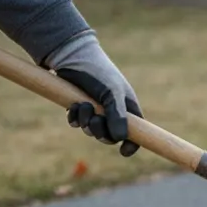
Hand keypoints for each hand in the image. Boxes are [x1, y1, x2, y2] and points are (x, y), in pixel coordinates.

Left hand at [44, 33, 141, 156]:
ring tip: (81, 105)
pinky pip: (77, 123)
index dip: (132, 144)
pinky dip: (75, 118)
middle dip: (101, 132)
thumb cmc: (98, 71)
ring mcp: (95, 110)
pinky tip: (72, 106)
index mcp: (127, 108)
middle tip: (94, 120)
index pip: (135, 133)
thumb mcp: (111, 93)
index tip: (124, 151)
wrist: (71, 55)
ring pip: (92, 131)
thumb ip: (117, 116)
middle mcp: (113, 111)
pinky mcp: (78, 108)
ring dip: (85, 122)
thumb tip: (121, 139)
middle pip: (111, 137)